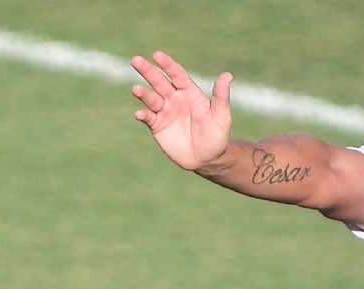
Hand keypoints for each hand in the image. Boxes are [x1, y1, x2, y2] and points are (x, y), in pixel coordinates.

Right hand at [130, 51, 233, 171]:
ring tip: (136, 89)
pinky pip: (148, 117)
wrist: (207, 159)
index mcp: (189, 92)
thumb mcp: (221, 116)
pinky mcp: (157, 125)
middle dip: (148, 71)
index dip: (168, 65)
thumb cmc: (217, 135)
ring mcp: (164, 111)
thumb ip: (220, 96)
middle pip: (159, 82)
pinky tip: (140, 114)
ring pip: (151, 98)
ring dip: (143, 94)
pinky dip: (143, 115)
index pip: (177, 75)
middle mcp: (174, 98)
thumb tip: (227, 75)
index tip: (157, 55)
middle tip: (136, 60)